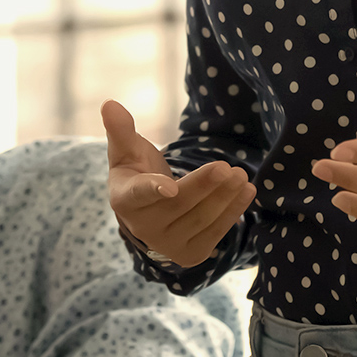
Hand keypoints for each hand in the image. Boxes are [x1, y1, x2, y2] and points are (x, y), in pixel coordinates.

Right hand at [102, 101, 254, 268]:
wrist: (150, 209)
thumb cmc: (136, 172)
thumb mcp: (127, 150)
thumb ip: (121, 128)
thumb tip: (109, 103)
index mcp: (125, 198)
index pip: (140, 194)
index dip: (155, 189)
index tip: (171, 187)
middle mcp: (143, 227)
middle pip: (180, 204)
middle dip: (205, 185)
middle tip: (228, 167)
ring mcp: (166, 244)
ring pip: (201, 219)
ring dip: (225, 198)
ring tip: (242, 175)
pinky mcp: (189, 253)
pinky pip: (215, 233)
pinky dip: (233, 211)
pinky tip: (247, 192)